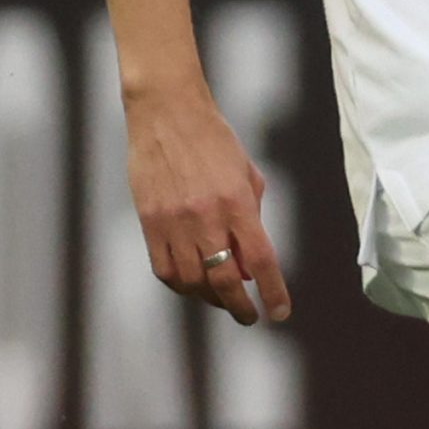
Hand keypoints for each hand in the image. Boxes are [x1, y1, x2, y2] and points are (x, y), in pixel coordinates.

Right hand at [124, 79, 291, 327]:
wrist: (167, 112)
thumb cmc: (213, 139)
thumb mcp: (247, 173)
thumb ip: (253, 217)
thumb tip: (250, 261)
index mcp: (237, 202)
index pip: (261, 259)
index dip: (272, 292)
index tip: (279, 313)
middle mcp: (205, 217)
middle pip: (225, 280)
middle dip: (240, 307)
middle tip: (248, 316)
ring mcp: (173, 221)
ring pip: (192, 281)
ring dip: (210, 298)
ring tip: (221, 298)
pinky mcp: (149, 221)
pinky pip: (164, 269)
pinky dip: (181, 284)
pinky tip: (192, 282)